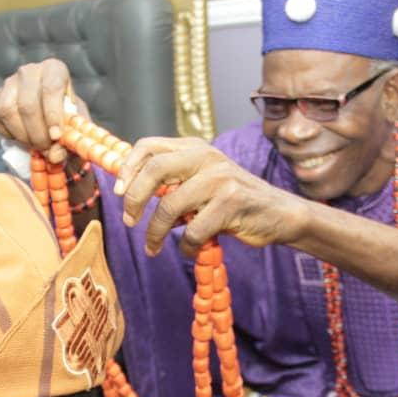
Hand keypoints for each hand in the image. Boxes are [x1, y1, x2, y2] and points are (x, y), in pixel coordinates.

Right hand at [0, 58, 90, 163]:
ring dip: (21, 136)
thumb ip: (69, 138)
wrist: (52, 112)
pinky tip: (21, 139)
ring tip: (35, 146)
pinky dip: (7, 134)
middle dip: (37, 133)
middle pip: (27, 105)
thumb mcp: (75, 124)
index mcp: (54, 69)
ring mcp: (9, 82)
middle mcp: (29, 71)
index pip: (51, 89)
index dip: (53, 115)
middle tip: (46, 149)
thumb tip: (53, 155)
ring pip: (7, 111)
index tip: (56, 137)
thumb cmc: (68, 115)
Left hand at [114, 136, 307, 256]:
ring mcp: (220, 179)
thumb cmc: (234, 202)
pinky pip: (193, 231)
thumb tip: (129, 191)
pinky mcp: (231, 203)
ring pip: (169, 206)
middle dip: (134, 200)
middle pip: (154, 170)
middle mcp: (207, 157)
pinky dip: (186, 247)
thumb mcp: (203, 181)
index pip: (149, 146)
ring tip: (153, 248)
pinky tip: (190, 249)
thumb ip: (174, 181)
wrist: (279, 213)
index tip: (118, 193)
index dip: (127, 168)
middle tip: (129, 221)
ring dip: (155, 233)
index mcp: (195, 148)